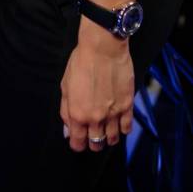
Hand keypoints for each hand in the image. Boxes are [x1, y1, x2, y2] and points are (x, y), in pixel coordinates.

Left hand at [59, 29, 134, 152]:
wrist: (103, 48)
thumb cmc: (81, 62)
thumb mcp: (65, 85)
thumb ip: (66, 110)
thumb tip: (68, 130)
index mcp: (78, 114)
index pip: (78, 143)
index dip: (77, 144)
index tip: (78, 139)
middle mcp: (95, 118)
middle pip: (96, 144)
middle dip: (92, 142)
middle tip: (92, 134)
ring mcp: (113, 114)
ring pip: (112, 139)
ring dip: (108, 138)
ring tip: (106, 131)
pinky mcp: (127, 106)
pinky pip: (127, 128)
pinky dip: (123, 130)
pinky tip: (119, 124)